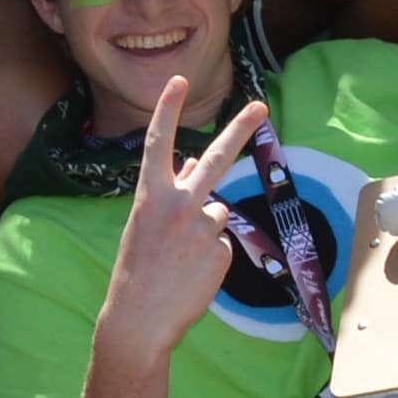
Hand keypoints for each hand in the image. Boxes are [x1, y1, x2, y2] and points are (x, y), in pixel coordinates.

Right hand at [99, 75, 267, 356]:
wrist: (138, 318)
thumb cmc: (137, 269)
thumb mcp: (145, 224)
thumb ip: (169, 192)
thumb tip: (189, 164)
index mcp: (151, 195)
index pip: (159, 142)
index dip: (167, 109)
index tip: (177, 80)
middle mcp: (179, 204)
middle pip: (215, 158)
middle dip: (239, 129)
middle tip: (260, 106)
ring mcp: (203, 227)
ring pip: (219, 213)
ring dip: (207, 231)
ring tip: (182, 259)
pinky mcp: (221, 251)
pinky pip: (224, 244)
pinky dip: (212, 256)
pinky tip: (192, 273)